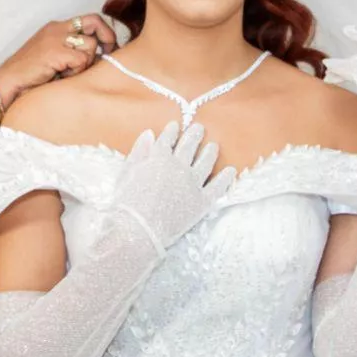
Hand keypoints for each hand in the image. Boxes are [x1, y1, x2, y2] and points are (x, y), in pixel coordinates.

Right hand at [0, 14, 117, 104]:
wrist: (7, 83)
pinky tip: (62, 76)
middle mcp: (57, 28)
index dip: (103, 32)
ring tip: (69, 72)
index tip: (109, 47)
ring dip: (86, 62)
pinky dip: (76, 71)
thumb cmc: (30, 76)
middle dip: (107, 36)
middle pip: (94, 21)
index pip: (88, 20)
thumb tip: (102, 56)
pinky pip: (81, 60)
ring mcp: (55, 38)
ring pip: (90, 45)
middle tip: (110, 52)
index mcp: (56, 27)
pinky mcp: (55, 51)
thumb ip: (72, 51)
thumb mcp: (53, 57)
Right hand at [114, 122, 235, 248]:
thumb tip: (149, 133)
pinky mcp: (202, 201)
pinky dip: (226, 178)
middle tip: (199, 128)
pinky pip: (217, 187)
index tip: (175, 126)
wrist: (138, 230)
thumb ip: (138, 152)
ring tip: (214, 146)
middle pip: (189, 145)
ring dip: (210, 152)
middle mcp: (178, 166)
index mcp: (158, 157)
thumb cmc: (126, 204)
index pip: (167, 139)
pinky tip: (231, 171)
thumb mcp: (126, 173)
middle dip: (194, 135)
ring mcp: (192, 183)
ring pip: (206, 162)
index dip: (171, 131)